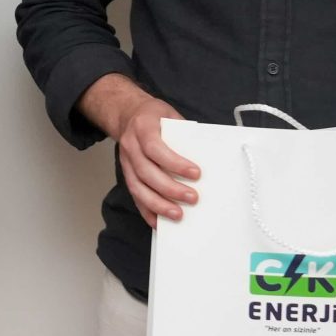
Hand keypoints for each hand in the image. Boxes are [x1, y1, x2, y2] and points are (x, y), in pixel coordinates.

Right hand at [81, 74, 197, 224]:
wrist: (128, 114)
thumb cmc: (154, 116)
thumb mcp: (170, 115)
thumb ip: (185, 133)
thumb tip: (209, 154)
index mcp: (143, 128)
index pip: (156, 148)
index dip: (175, 163)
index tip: (196, 174)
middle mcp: (131, 146)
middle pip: (147, 172)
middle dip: (170, 188)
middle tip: (192, 198)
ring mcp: (126, 162)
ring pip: (138, 188)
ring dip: (158, 204)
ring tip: (178, 215)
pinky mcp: (127, 174)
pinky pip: (135, 195)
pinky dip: (146, 210)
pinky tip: (159, 221)